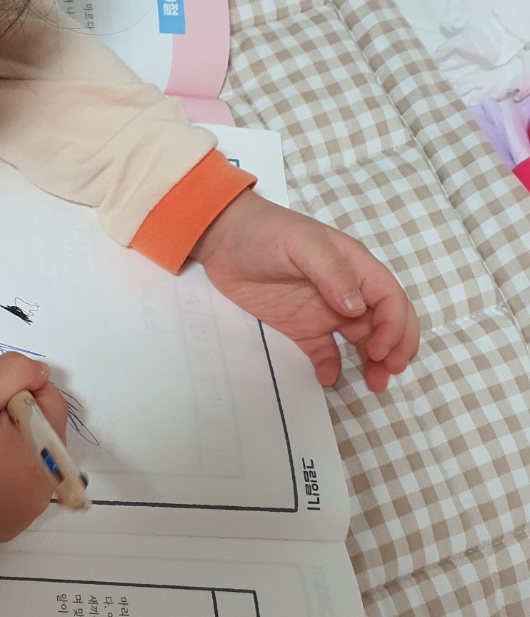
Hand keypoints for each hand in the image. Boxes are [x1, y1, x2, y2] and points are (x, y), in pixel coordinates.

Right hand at [0, 352, 68, 543]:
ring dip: (9, 448)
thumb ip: (19, 370)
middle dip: (18, 423)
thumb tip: (41, 375)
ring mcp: (16, 522)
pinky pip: (11, 491)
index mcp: (39, 471)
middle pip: (44, 441)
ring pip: (28, 465)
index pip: (53, 412)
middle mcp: (35, 505)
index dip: (21, 394)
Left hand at [191, 190, 418, 391]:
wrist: (222, 238)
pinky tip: (327, 378)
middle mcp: (346, 290)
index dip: (393, 326)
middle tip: (388, 373)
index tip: (379, 350)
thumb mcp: (301, 243)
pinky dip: (330, 366)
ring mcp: (323, 310)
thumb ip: (331, 272)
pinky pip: (323, 351)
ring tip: (373, 384)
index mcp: (355, 266)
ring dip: (372, 361)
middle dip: (394, 347)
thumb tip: (356, 308)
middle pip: (384, 321)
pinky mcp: (299, 326)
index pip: (389, 298)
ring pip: (361, 339)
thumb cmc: (265, 232)